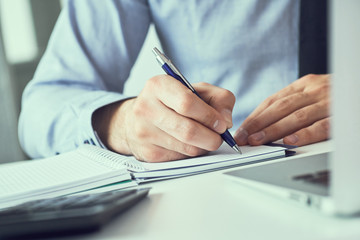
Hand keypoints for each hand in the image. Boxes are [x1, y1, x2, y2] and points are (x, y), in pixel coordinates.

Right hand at [93, 75, 234, 161]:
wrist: (138, 118)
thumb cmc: (173, 101)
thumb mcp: (198, 90)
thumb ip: (220, 98)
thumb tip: (226, 121)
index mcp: (158, 86)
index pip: (186, 103)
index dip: (209, 116)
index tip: (221, 124)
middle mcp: (146, 108)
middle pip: (187, 130)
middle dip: (211, 137)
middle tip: (219, 138)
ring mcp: (144, 132)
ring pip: (186, 148)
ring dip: (203, 146)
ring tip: (205, 139)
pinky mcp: (147, 152)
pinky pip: (180, 158)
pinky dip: (191, 153)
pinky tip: (189, 144)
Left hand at [234, 74, 330, 145]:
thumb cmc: (339, 95)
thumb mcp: (316, 93)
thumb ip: (295, 104)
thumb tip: (266, 124)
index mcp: (305, 85)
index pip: (273, 101)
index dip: (255, 117)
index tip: (241, 130)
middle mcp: (314, 90)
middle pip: (280, 107)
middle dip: (258, 124)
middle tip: (243, 138)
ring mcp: (329, 102)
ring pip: (297, 116)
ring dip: (274, 130)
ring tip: (257, 140)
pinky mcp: (342, 115)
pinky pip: (321, 126)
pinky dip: (304, 134)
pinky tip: (290, 141)